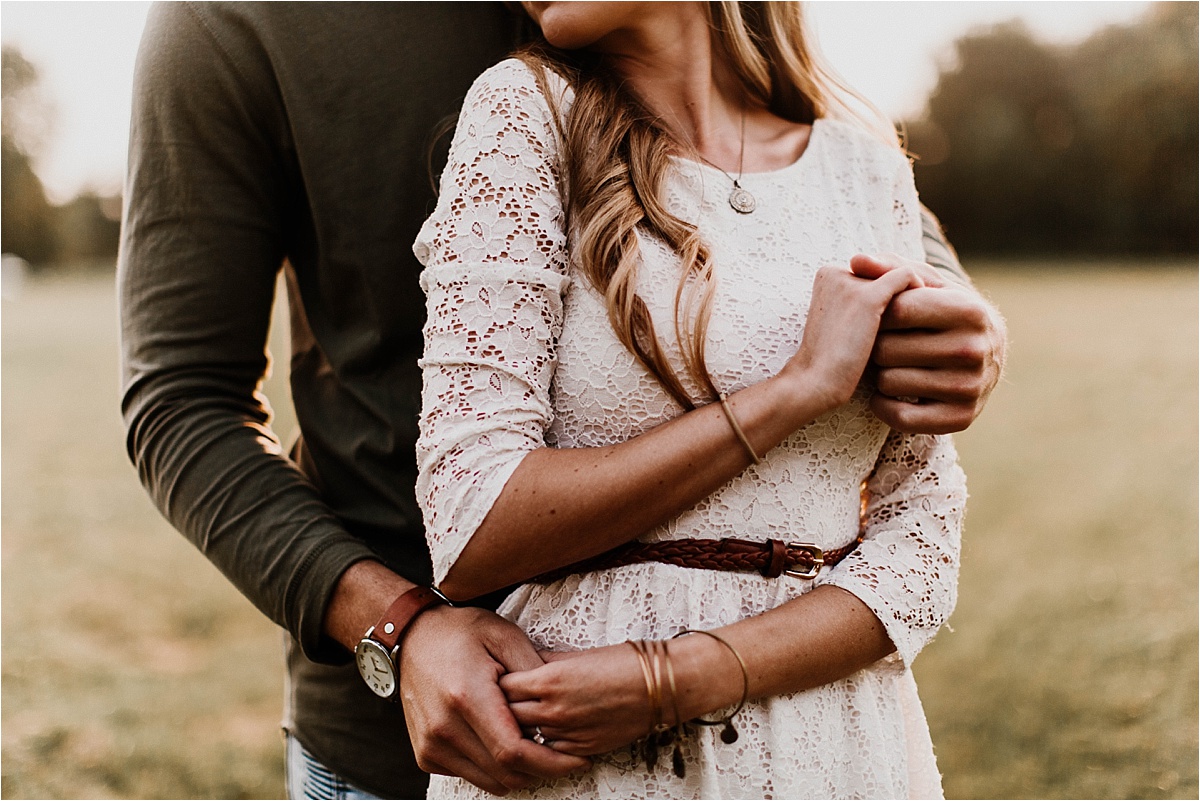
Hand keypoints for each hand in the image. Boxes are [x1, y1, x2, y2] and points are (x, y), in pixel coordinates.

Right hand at [399, 606, 588, 792]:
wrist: (412, 637)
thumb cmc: (461, 632)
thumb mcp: (505, 636)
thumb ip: (534, 671)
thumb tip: (560, 705)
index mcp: (467, 698)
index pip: (514, 752)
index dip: (550, 762)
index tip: (576, 759)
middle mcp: (444, 728)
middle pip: (505, 773)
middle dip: (541, 770)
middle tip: (563, 754)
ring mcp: (431, 745)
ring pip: (489, 781)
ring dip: (518, 772)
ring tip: (536, 746)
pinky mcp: (425, 754)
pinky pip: (469, 775)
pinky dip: (492, 768)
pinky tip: (503, 741)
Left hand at [500, 637, 740, 756]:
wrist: (660, 686)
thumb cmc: (623, 663)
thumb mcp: (576, 655)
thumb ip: (544, 663)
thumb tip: (520, 665)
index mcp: (550, 679)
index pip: (503, 685)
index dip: (497, 681)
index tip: (497, 677)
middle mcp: (553, 710)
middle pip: (506, 714)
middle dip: (501, 706)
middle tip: (498, 699)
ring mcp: (566, 733)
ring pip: (525, 736)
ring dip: (519, 726)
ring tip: (518, 715)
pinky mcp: (581, 750)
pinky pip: (548, 750)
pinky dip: (542, 741)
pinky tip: (545, 729)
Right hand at [780, 261, 924, 412]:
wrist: (815, 383)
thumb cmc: (832, 362)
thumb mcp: (844, 324)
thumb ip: (861, 304)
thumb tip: (898, 297)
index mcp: (827, 276)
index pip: (871, 270)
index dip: (887, 290)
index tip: (902, 313)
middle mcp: (837, 271)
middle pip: (885, 269)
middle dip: (900, 289)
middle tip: (917, 315)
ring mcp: (850, 282)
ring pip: (898, 271)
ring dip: (914, 290)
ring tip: (923, 316)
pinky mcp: (867, 297)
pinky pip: (907, 277)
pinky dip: (921, 290)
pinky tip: (924, 316)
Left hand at [852, 253, 1006, 434]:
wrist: (989, 352)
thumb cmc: (943, 309)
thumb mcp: (926, 283)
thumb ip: (889, 268)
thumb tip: (855, 260)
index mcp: (968, 310)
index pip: (895, 310)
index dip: (877, 312)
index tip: (880, 314)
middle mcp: (974, 349)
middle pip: (886, 349)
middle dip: (876, 344)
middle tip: (885, 343)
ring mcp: (970, 388)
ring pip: (888, 382)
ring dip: (880, 374)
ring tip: (893, 364)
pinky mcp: (961, 419)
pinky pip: (899, 417)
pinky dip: (883, 405)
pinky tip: (889, 392)